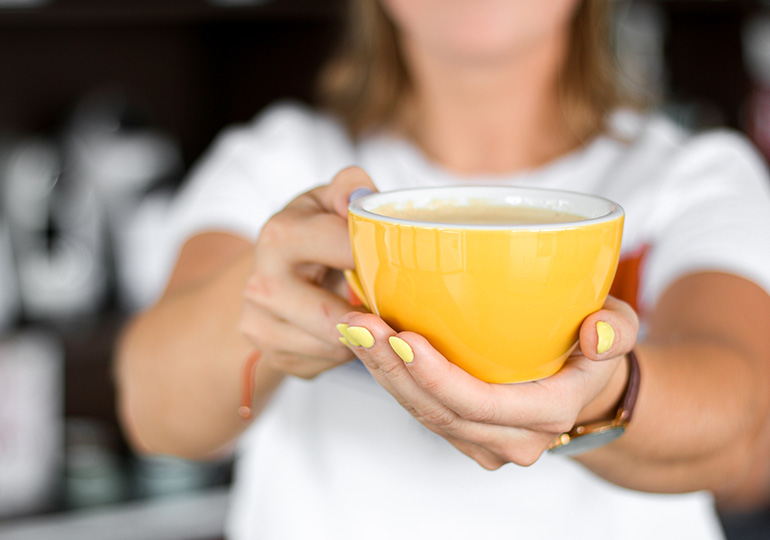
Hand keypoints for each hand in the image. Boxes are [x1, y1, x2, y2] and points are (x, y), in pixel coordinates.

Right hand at [240, 167, 376, 378]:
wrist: (274, 270)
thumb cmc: (314, 231)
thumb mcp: (330, 198)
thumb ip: (351, 187)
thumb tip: (363, 199)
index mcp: (280, 235)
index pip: (346, 250)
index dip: (382, 258)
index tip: (402, 261)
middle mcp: (261, 285)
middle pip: (337, 319)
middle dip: (372, 313)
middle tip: (391, 302)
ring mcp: (261, 327)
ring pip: (337, 347)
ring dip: (363, 335)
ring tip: (366, 311)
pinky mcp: (274, 357)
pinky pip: (329, 365)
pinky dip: (347, 351)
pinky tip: (347, 329)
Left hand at [337, 296, 638, 467]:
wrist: (586, 386)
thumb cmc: (594, 350)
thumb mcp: (620, 327)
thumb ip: (618, 329)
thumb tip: (598, 332)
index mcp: (547, 413)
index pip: (479, 404)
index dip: (435, 376)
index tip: (401, 337)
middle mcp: (512, 438)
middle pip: (436, 410)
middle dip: (391, 368)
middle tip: (359, 323)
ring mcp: (483, 441)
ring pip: (421, 412)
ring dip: (382, 371)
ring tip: (353, 327)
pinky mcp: (463, 431)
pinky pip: (420, 408)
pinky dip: (391, 376)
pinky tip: (368, 342)